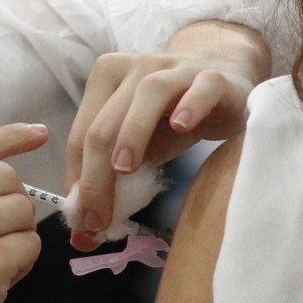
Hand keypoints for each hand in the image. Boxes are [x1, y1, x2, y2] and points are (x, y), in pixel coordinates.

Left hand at [65, 21, 269, 249]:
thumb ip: (112, 181)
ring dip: (132, 132)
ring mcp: (176, 68)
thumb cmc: (173, 116)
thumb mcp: (140, 146)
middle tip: (99, 220)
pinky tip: (182, 127)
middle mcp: (136, 68)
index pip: (82, 134)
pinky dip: (190, 105)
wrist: (224, 80)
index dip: (77, 181)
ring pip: (148, 94)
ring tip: (125, 169)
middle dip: (96, 176)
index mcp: (106, 79)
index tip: (83, 224)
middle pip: (106, 122)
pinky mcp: (214, 78)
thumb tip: (86, 234)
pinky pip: (200, 88)